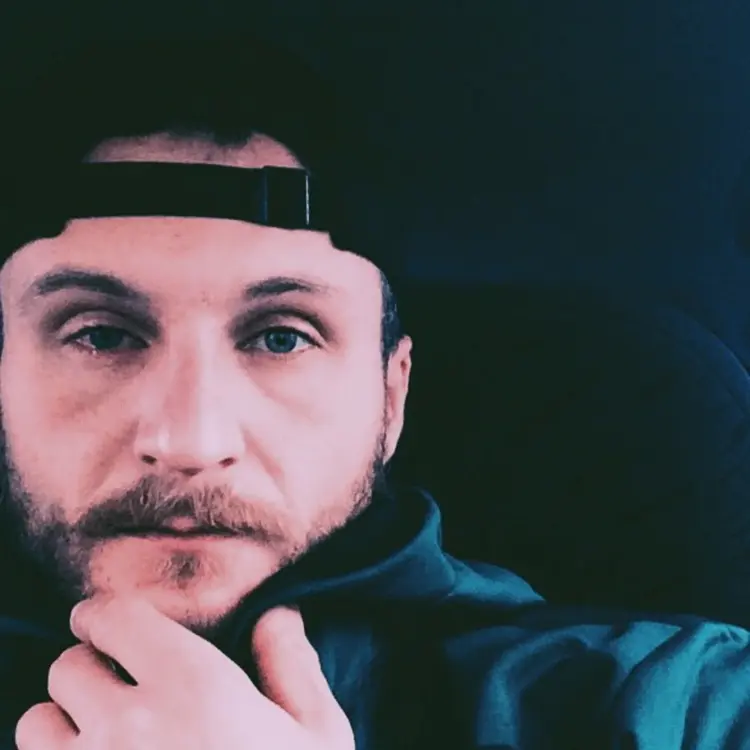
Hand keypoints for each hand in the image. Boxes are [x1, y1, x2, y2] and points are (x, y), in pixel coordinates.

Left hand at [15, 598, 354, 749]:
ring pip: (34, 726)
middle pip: (66, 667)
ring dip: (62, 724)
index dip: (107, 615)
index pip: (111, 616)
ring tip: (101, 740)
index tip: (114, 626)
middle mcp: (128, 729)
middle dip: (90, 668)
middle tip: (120, 687)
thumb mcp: (319, 738)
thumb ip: (293, 667)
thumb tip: (277, 616)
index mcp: (193, 687)